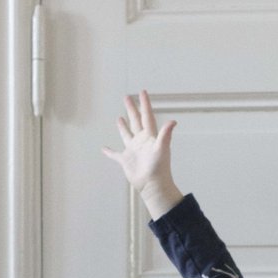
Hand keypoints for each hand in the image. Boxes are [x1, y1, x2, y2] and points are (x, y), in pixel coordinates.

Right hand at [102, 90, 183, 219]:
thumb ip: (166, 134)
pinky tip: (104, 149)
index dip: (145, 104)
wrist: (153, 185)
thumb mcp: (162, 148)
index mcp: (149, 136)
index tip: (142, 92)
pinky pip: (115, 155)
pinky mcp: (126, 160)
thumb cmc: (159, 168)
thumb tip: (173, 121)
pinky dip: (110, 152)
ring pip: (127, 135)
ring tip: (119, 117)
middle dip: (131, 109)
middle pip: (135, 121)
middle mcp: (141, 141)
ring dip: (123, 126)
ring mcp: (133, 150)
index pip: (146, 116)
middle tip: (127, 97)